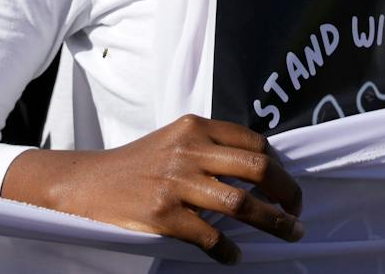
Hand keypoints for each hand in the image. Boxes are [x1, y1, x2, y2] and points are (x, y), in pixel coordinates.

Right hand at [4, 115, 303, 263]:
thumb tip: (259, 169)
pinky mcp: (163, 215)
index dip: (279, 165)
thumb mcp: (173, 140)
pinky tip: (235, 256)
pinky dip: (228, 250)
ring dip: (273, 222)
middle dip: (288, 192)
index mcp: (195, 128)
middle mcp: (189, 150)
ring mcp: (176, 183)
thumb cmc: (135, 165)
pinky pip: (210, 236)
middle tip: (298, 210)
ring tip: (288, 233)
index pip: (254, 141)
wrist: (86, 184)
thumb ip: (209, 147)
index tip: (287, 185)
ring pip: (241, 203)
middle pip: (258, 168)